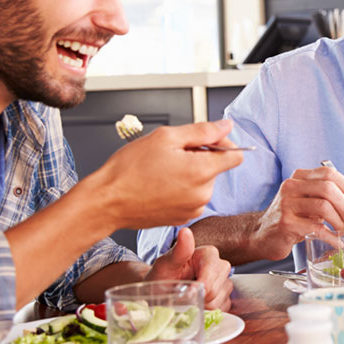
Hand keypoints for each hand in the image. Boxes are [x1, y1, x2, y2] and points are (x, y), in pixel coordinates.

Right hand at [86, 120, 243, 230]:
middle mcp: (202, 194)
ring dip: (190, 173)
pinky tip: (160, 184)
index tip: (205, 140)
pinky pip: (191, 197)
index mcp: (201, 172)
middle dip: (200, 157)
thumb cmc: (130, 169)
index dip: (222, 143)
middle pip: (216, 168)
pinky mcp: (182, 218)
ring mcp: (193, 209)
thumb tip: (226, 126)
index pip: (236, 155)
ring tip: (162, 170)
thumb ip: (202, 131)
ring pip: (203, 183)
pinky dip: (181, 188)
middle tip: (171, 154)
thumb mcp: (166, 138)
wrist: (107, 201)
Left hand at [147, 228, 233, 310]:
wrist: (161, 288)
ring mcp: (225, 281)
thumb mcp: (165, 264)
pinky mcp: (226, 296)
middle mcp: (221, 265)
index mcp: (209, 254)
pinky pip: (221, 309)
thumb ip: (178, 251)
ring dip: (201, 305)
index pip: (211, 275)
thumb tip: (185, 232)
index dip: (197, 287)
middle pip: (215, 290)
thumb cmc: (163, 275)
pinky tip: (196, 302)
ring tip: (188, 297)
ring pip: (218, 301)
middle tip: (182, 294)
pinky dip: (206, 310)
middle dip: (197, 297)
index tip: (184, 291)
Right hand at [245, 164, 343, 259]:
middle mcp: (291, 187)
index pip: (329, 173)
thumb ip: (326, 196)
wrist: (262, 235)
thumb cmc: (290, 217)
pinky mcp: (286, 224)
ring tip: (342, 229)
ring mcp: (287, 204)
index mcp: (299, 177)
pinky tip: (336, 242)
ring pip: (324, 207)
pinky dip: (331, 237)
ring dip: (339, 221)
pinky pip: (316, 229)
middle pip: (328, 188)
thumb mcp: (307, 200)